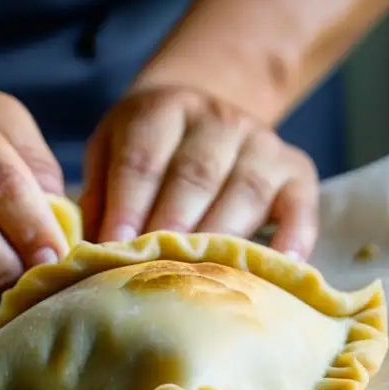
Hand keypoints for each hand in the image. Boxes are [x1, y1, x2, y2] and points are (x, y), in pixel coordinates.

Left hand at [79, 85, 318, 258]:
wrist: (206, 116)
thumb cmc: (148, 150)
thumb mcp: (111, 153)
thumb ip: (100, 197)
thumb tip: (86, 254)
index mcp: (162, 111)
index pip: (142, 159)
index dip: (127, 204)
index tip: (113, 247)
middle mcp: (217, 120)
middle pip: (195, 175)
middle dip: (173, 224)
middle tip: (154, 269)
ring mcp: (262, 144)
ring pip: (246, 190)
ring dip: (222, 236)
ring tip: (203, 278)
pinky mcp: (296, 171)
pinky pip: (301, 205)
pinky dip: (295, 237)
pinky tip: (282, 268)